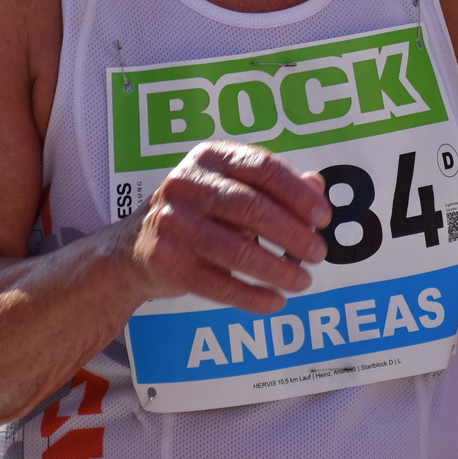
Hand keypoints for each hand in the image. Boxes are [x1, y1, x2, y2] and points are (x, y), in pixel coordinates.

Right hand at [127, 142, 330, 314]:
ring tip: (303, 281)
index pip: (263, 167)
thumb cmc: (197, 214)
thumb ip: (274, 187)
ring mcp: (172, 221)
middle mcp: (187, 182)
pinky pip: (218, 284)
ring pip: (237, 250)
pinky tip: (274, 302)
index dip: (298, 194)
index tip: (324, 219)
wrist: (133, 248)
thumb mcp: (232, 189)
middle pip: (252, 208)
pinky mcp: (165, 260)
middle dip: (293, 234)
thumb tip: (318, 187)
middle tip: (319, 254)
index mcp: (211, 157)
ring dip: (278, 270)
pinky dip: (252, 296)